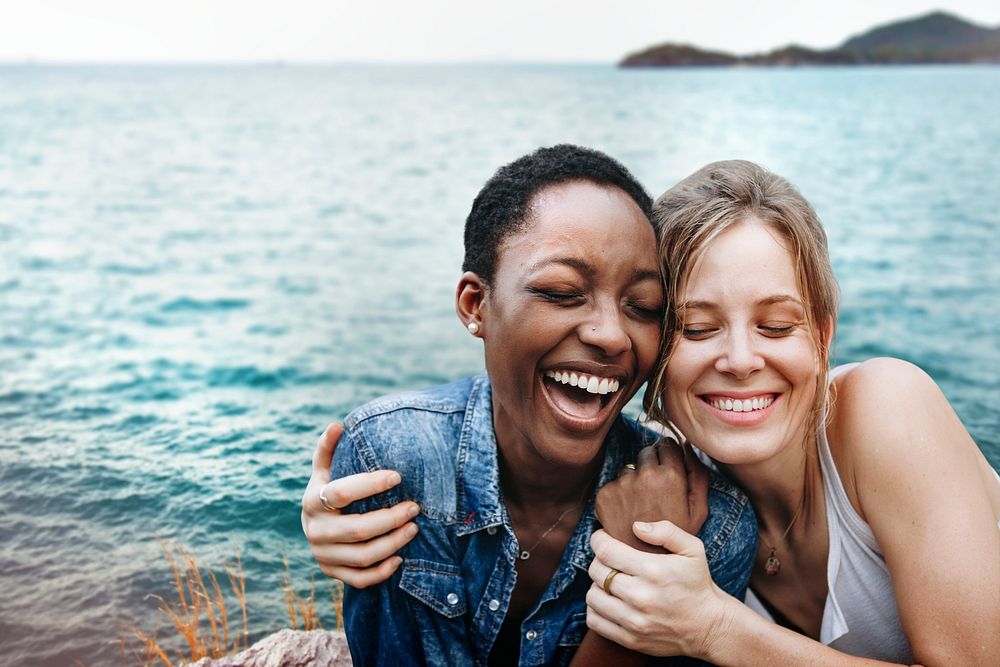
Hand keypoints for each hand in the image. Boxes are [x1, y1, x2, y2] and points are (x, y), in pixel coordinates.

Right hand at [301, 422, 419, 587]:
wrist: (313, 527)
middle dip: (391, 518)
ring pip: (363, 556)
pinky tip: (401, 558)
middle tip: (415, 507)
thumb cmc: (327, 491)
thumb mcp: (324, 471)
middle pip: (358, 529)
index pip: (342, 492)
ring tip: (414, 528)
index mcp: (312, 500)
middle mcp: (315, 530)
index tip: (398, 476)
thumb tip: (337, 425)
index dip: (370, 484)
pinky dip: (382, 571)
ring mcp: (323, 555)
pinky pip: (359, 579)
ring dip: (393, 543)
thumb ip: (328, 449)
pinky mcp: (332, 573)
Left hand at [586, 522, 734, 658]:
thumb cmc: (697, 584)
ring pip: (592, 596)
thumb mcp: (693, 549)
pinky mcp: (630, 639)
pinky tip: (609, 602)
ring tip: (609, 581)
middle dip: (599, 560)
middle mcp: (641, 596)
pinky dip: (596, 609)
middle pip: (596, 572)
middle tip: (610, 560)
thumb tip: (636, 527)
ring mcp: (635, 621)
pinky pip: (595, 621)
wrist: (709, 626)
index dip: (598, 540)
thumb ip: (666, 531)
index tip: (603, 538)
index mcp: (654, 570)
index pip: (606, 551)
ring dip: (597, 585)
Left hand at [595, 441, 708, 552]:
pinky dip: (618, 495)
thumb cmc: (676, 539)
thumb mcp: (698, 510)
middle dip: (651, 466)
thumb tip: (687, 445)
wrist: (647, 566)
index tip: (669, 471)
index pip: (667, 444)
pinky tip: (626, 515)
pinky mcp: (604, 496)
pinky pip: (612, 484)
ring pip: (628, 469)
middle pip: (646, 452)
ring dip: (633, 481)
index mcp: (671, 476)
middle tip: (655, 494)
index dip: (669, 457)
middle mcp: (645, 476)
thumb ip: (698, 475)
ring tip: (641, 508)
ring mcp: (622, 485)